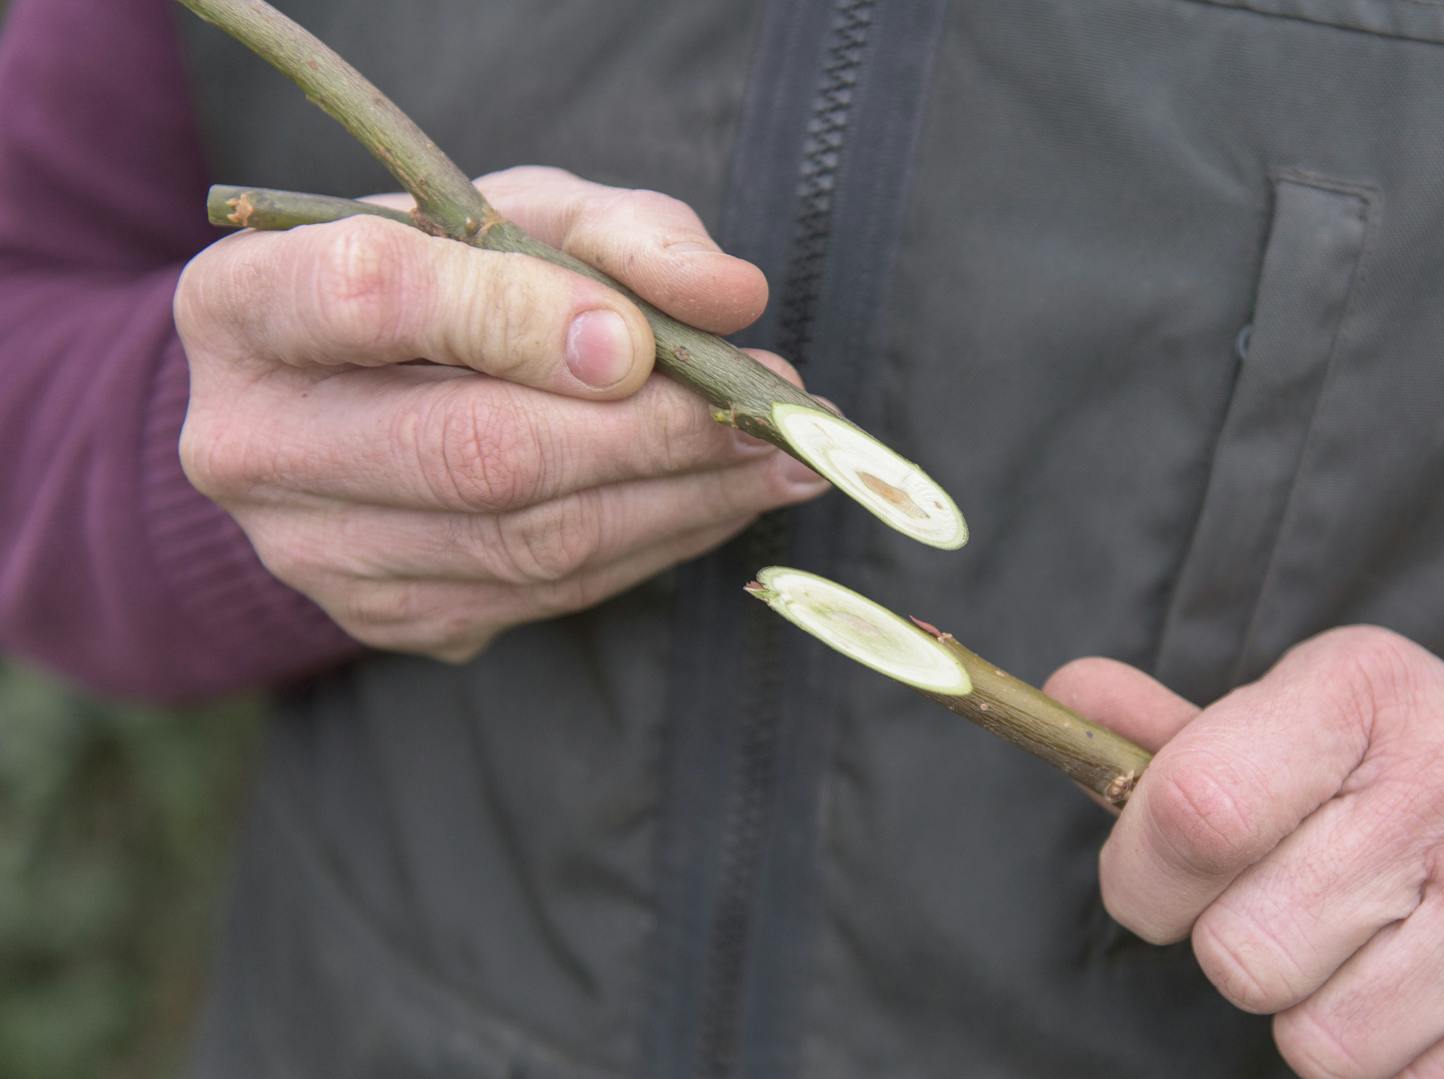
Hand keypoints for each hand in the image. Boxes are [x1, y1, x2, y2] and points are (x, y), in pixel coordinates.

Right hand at [175, 166, 826, 660]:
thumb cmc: (439, 281)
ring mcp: (311, 551)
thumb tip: (731, 296)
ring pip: (528, 542)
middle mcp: (252, 441)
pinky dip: (656, 544)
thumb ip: (623, 235)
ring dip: (683, 500)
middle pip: (473, 451)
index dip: (513, 319)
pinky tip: (722, 500)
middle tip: (772, 409)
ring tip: (781, 457)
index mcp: (245, 301)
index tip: (638, 338)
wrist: (346, 397)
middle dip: (651, 432)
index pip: (370, 297)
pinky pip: (547, 594)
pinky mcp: (386, 617)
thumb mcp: (516, 214)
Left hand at [1046, 627, 1443, 1077]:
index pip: (1193, 810)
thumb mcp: (1309, 723)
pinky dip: (1400, 1067)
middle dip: (1240, 952)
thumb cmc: (1418, 775)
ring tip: (1374, 955)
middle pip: (1244, 952)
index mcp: (1367, 688)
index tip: (1160, 884)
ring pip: (1322, 1043)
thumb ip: (1181, 737)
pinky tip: (1433, 999)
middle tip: (1296, 915)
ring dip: (1321, 1019)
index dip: (1142, 877)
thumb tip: (1068, 692)